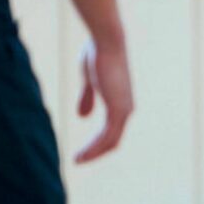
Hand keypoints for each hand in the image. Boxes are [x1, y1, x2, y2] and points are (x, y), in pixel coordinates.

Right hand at [76, 39, 133, 163]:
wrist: (106, 43)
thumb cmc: (97, 55)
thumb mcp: (90, 80)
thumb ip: (88, 98)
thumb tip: (82, 117)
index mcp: (121, 103)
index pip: (112, 131)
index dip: (98, 143)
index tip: (82, 151)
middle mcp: (126, 109)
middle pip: (113, 140)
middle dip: (96, 152)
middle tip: (79, 160)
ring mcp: (124, 110)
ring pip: (110, 141)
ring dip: (93, 152)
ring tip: (77, 160)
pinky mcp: (119, 109)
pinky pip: (108, 136)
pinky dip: (95, 147)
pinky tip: (82, 153)